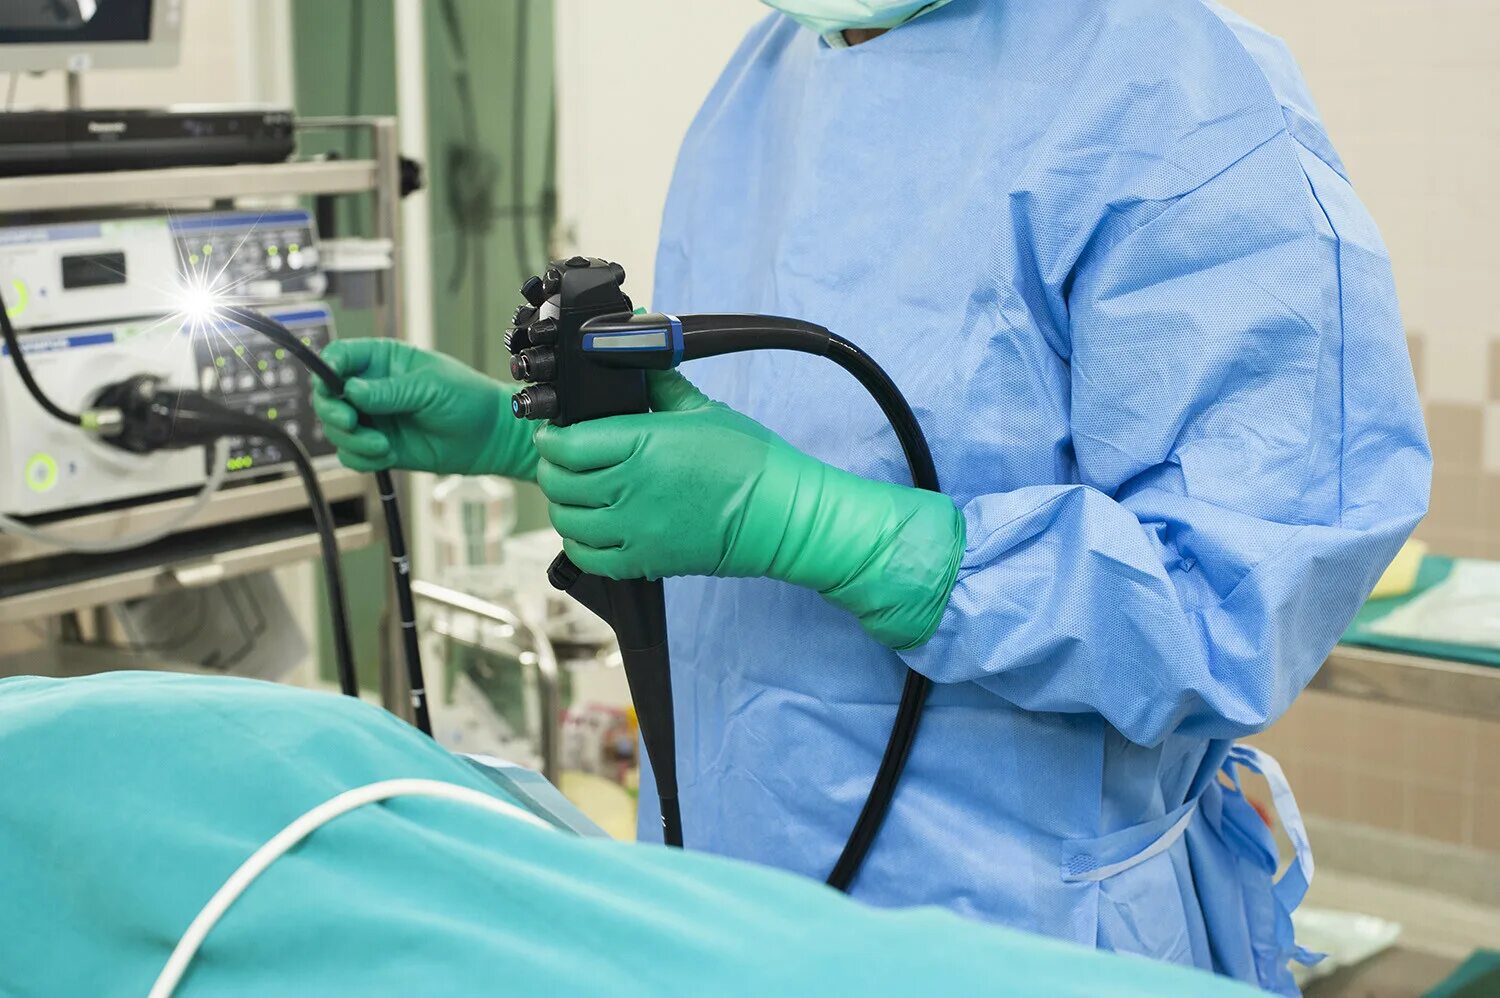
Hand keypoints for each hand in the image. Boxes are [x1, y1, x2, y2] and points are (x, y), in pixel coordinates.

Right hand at [310, 339, 536, 479]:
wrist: (489, 437)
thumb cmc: (467, 398)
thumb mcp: (429, 386)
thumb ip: (389, 390)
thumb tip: (351, 390)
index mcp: (382, 361)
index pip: (339, 357)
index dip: (327, 369)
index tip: (331, 384)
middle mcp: (372, 389)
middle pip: (327, 396)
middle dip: (333, 410)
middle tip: (351, 421)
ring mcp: (375, 419)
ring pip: (336, 429)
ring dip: (352, 440)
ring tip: (382, 444)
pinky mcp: (379, 447)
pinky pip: (351, 456)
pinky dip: (361, 459)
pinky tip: (386, 454)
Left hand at [533, 371, 963, 648]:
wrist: (780, 514)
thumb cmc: (749, 460)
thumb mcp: (702, 409)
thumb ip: (659, 383)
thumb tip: (632, 353)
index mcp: (644, 443)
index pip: (568, 444)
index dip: (551, 437)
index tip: (553, 431)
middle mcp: (632, 488)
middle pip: (561, 481)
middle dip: (553, 466)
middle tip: (562, 459)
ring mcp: (636, 529)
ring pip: (568, 519)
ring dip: (564, 504)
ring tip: (575, 492)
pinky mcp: (645, 560)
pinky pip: (588, 556)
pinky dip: (578, 542)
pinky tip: (589, 527)